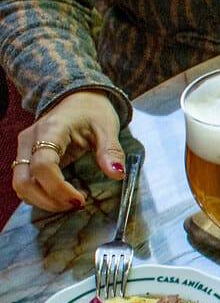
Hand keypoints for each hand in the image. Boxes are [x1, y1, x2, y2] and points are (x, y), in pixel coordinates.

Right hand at [13, 91, 125, 211]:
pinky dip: (38, 195)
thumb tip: (117, 174)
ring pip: (20, 184)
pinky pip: (24, 181)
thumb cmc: (93, 111)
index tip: (80, 200)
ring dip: (42, 201)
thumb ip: (111, 151)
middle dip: (48, 200)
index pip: (43, 166)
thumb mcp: (107, 127)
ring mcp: (24, 149)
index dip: (58, 188)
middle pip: (24, 180)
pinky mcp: (25, 156)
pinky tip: (60, 197)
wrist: (77, 97)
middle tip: (76, 205)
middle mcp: (30, 140)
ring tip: (70, 203)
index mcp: (51, 130)